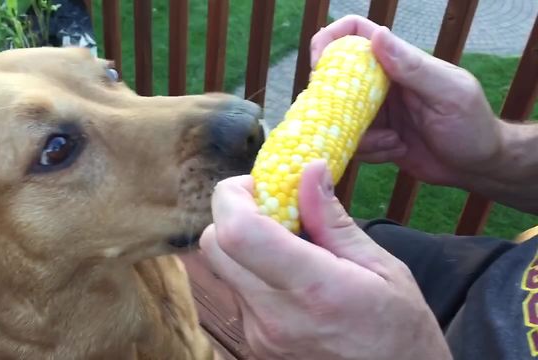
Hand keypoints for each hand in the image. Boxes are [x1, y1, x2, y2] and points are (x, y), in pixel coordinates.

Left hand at [199, 161, 450, 359]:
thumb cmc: (399, 327)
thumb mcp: (381, 267)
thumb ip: (332, 220)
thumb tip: (308, 170)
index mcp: (313, 289)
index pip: (237, 233)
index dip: (233, 197)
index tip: (256, 183)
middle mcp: (274, 316)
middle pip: (214, 245)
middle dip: (232, 214)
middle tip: (271, 207)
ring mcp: (259, 336)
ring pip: (222, 267)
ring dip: (242, 243)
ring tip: (287, 245)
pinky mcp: (254, 345)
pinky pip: (236, 291)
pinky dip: (252, 271)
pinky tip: (288, 275)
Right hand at [310, 15, 501, 187]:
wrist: (477, 166)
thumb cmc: (471, 125)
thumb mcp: (447, 93)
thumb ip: (413, 66)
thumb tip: (377, 35)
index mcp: (398, 62)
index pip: (356, 34)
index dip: (330, 40)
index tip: (319, 64)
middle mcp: (381, 84)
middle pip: (336, 79)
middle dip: (333, 101)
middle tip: (348, 119)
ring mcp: (375, 112)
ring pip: (340, 117)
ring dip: (361, 134)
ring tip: (395, 141)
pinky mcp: (373, 138)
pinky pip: (352, 143)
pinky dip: (370, 151)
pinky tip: (397, 150)